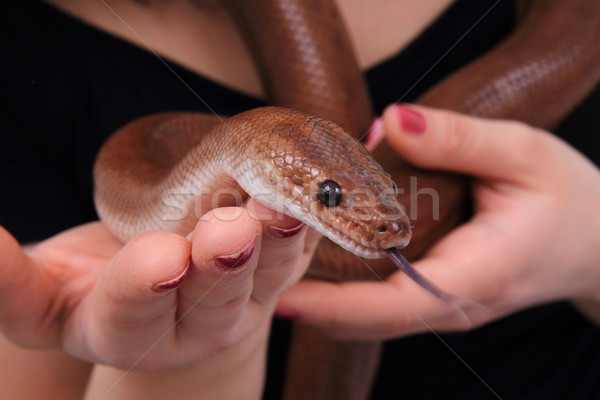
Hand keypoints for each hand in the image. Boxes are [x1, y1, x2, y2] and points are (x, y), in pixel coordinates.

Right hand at [0, 198, 312, 369]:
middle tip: (228, 229)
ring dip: (278, 238)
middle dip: (221, 264)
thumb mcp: (46, 290)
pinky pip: (300, 246)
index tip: (157, 259)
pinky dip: (309, 220)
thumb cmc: (96, 281)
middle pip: (215, 299)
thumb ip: (10, 281)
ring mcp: (248, 299)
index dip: (143, 289)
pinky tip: (313, 192)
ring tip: (282, 207)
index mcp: (132, 333)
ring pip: (269, 272)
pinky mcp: (279, 269)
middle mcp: (198, 325)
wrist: (164, 277)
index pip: (134, 316)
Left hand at [277, 104, 599, 339]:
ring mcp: (444, 308)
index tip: (282, 291)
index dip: (336, 303)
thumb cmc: (567, 197)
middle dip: (313, 302)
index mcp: (478, 273)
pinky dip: (343, 293)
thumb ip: (458, 139)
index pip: (397, 303)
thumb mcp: (523, 151)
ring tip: (272, 264)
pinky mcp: (437, 299)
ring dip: (321, 300)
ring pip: (372, 320)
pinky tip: (312, 263)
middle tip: (257, 265)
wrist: (594, 239)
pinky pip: (382, 306)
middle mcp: (455, 304)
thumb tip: (391, 120)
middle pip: (371, 320)